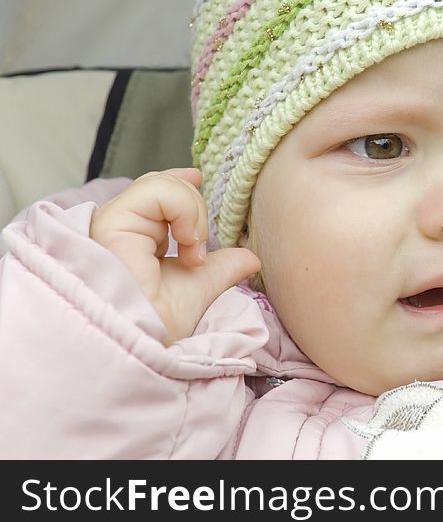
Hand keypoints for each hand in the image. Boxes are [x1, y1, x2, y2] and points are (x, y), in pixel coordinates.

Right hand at [90, 168, 260, 345]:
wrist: (142, 345)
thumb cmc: (158, 327)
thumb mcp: (198, 289)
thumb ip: (221, 268)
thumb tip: (251, 258)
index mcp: (133, 240)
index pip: (153, 193)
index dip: (178, 182)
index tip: (197, 177)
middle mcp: (119, 228)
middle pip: (162, 185)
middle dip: (195, 208)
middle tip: (199, 255)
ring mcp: (113, 224)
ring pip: (161, 183)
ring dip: (193, 213)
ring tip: (193, 254)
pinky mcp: (112, 223)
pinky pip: (156, 190)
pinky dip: (184, 209)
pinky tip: (187, 243)